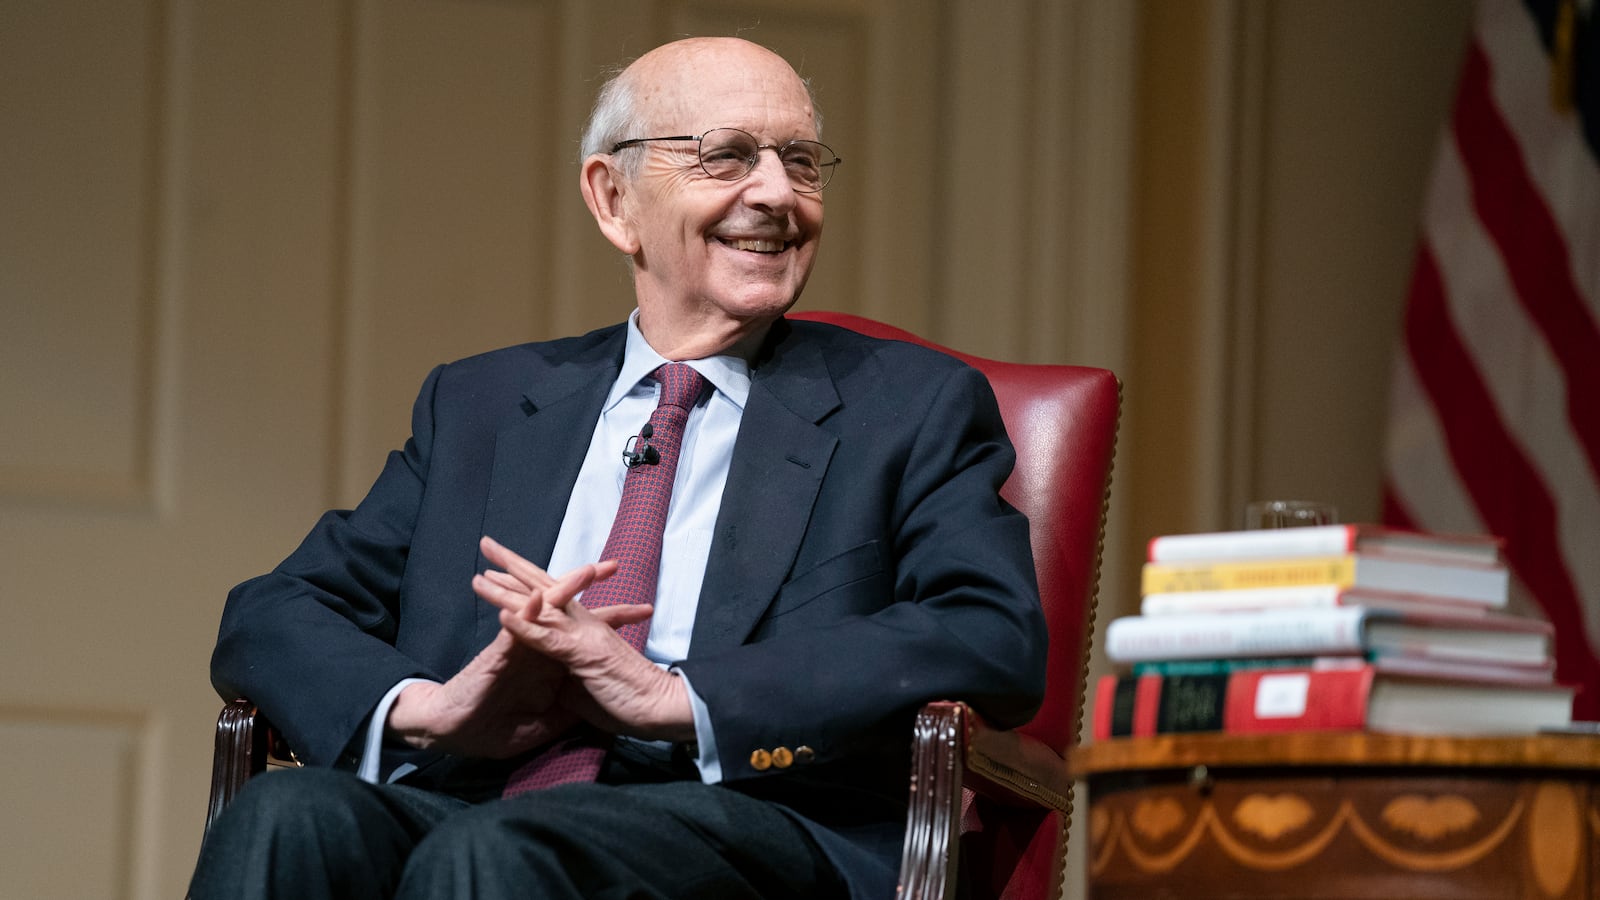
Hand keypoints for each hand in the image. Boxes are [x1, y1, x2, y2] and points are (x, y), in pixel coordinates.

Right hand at [385, 547, 634, 757]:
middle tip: (615, 566)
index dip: (615, 618)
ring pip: (543, 610)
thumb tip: (593, 707)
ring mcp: (519, 647)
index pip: (587, 632)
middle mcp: (538, 646)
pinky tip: (540, 599)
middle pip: (568, 608)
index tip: (646, 608)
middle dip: (590, 585)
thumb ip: (567, 710)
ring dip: (563, 589)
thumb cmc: (492, 726)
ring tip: (586, 571)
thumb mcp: (543, 724)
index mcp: (552, 659)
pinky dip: (528, 614)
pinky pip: (516, 631)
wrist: (454, 734)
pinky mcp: (499, 656)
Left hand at [475, 536, 695, 742]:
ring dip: (507, 592)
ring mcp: (583, 635)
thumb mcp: (592, 683)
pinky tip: (502, 615)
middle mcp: (583, 623)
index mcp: (585, 629)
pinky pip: (547, 639)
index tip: (500, 568)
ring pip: (540, 606)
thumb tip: (560, 677)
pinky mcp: (582, 654)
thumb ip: (573, 673)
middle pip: (543, 586)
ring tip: (479, 577)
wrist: (661, 708)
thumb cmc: (630, 699)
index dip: (525, 581)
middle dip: (512, 565)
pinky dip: (524, 627)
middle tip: (487, 544)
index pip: (551, 597)